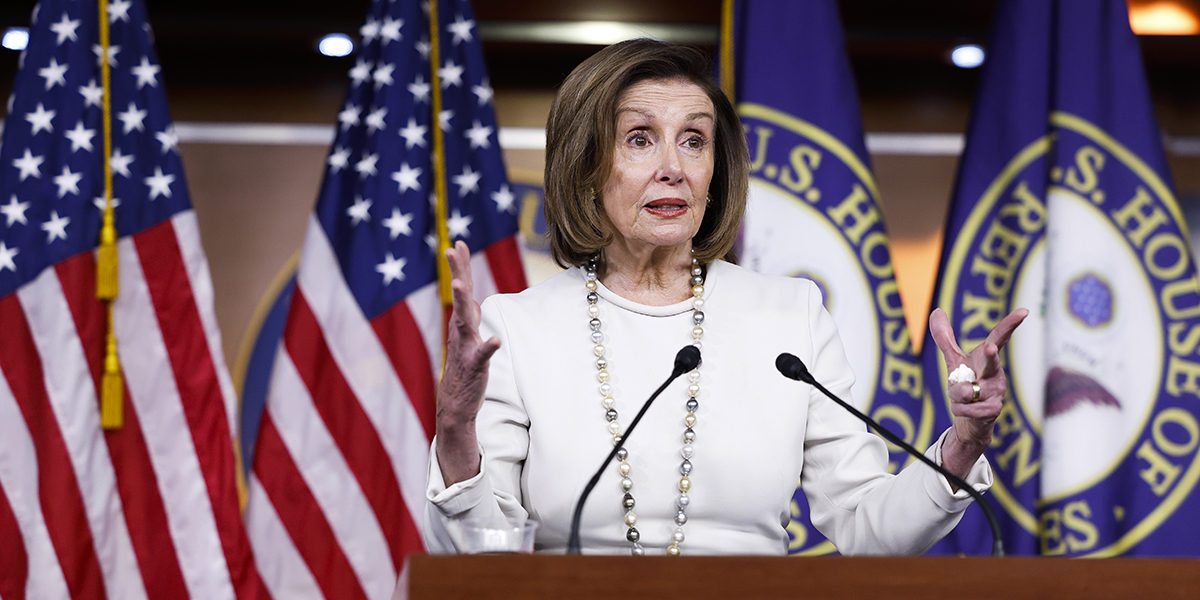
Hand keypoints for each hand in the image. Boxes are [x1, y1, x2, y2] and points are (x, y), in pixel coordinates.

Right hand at [435, 240, 501, 484]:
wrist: (455, 406)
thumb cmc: (465, 371)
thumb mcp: (469, 340)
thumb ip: (472, 319)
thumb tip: (476, 300)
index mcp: (463, 324)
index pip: (462, 289)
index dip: (460, 267)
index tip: (457, 242)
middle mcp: (462, 332)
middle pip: (460, 297)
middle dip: (457, 272)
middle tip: (451, 248)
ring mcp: (466, 348)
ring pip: (464, 322)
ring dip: (464, 304)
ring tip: (462, 286)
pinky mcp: (474, 366)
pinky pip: (482, 355)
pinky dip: (487, 346)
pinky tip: (494, 339)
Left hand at [929, 307, 1026, 481]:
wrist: (970, 417)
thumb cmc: (967, 384)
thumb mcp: (954, 360)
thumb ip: (945, 337)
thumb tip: (937, 310)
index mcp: (987, 358)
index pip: (1000, 338)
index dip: (1010, 324)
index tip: (1024, 311)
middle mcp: (996, 373)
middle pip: (992, 362)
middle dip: (990, 356)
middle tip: (988, 348)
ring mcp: (996, 392)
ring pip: (966, 390)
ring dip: (956, 393)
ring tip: (961, 396)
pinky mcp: (993, 410)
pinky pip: (965, 408)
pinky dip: (958, 408)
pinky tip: (964, 409)